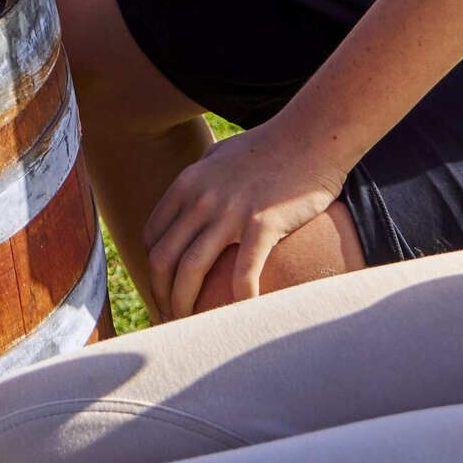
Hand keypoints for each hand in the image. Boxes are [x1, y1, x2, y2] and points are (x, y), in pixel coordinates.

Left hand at [142, 116, 346, 318]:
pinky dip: (237, 302)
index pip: (152, 236)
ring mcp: (229, 213)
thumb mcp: (222, 155)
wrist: (312, 136)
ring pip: (191, 270)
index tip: (162, 289)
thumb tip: (191, 196)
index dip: (151, 268)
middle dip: (160, 294)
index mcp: (188, 184)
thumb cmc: (271, 146)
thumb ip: (202, 176)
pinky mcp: (262, 225)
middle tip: (170, 318)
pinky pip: (242, 274)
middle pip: (163, 258)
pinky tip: (241, 318)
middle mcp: (200, 199)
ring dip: (185, 305)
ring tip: (191, 327)